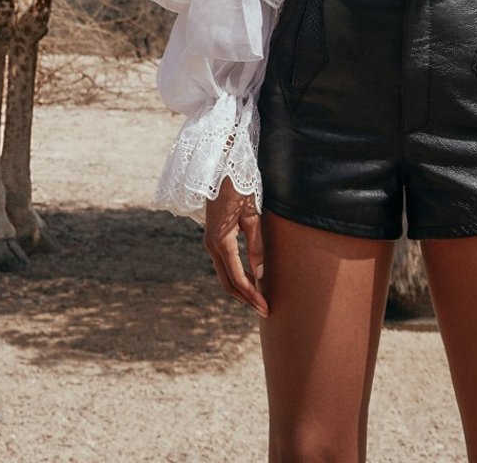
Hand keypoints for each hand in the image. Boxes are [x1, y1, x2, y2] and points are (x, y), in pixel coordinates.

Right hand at [203, 176, 268, 316]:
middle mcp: (212, 245)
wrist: (221, 167)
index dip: (252, 296)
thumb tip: (260, 275)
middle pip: (227, 282)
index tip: (266, 308)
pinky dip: (236, 275)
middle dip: (246, 298)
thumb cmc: (239, 187)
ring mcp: (211, 241)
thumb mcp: (252, 215)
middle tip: (265, 310)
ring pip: (225, 274)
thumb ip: (256, 245)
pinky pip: (224, 263)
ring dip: (241, 288)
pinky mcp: (214, 236)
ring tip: (260, 298)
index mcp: (221, 241)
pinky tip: (250, 279)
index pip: (237, 278)